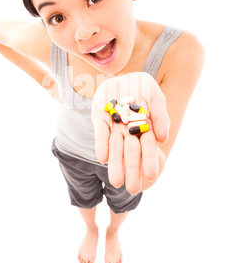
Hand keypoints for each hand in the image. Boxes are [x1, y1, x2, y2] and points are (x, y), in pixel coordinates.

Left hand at [91, 72, 169, 193]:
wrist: (121, 72)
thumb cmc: (141, 86)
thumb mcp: (155, 95)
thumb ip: (160, 115)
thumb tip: (162, 138)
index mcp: (144, 128)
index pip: (148, 148)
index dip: (149, 161)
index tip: (151, 176)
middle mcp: (128, 131)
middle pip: (131, 153)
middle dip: (132, 170)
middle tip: (132, 189)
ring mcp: (113, 126)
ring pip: (115, 147)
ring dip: (116, 164)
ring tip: (116, 181)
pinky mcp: (99, 118)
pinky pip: (100, 134)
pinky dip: (101, 145)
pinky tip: (102, 158)